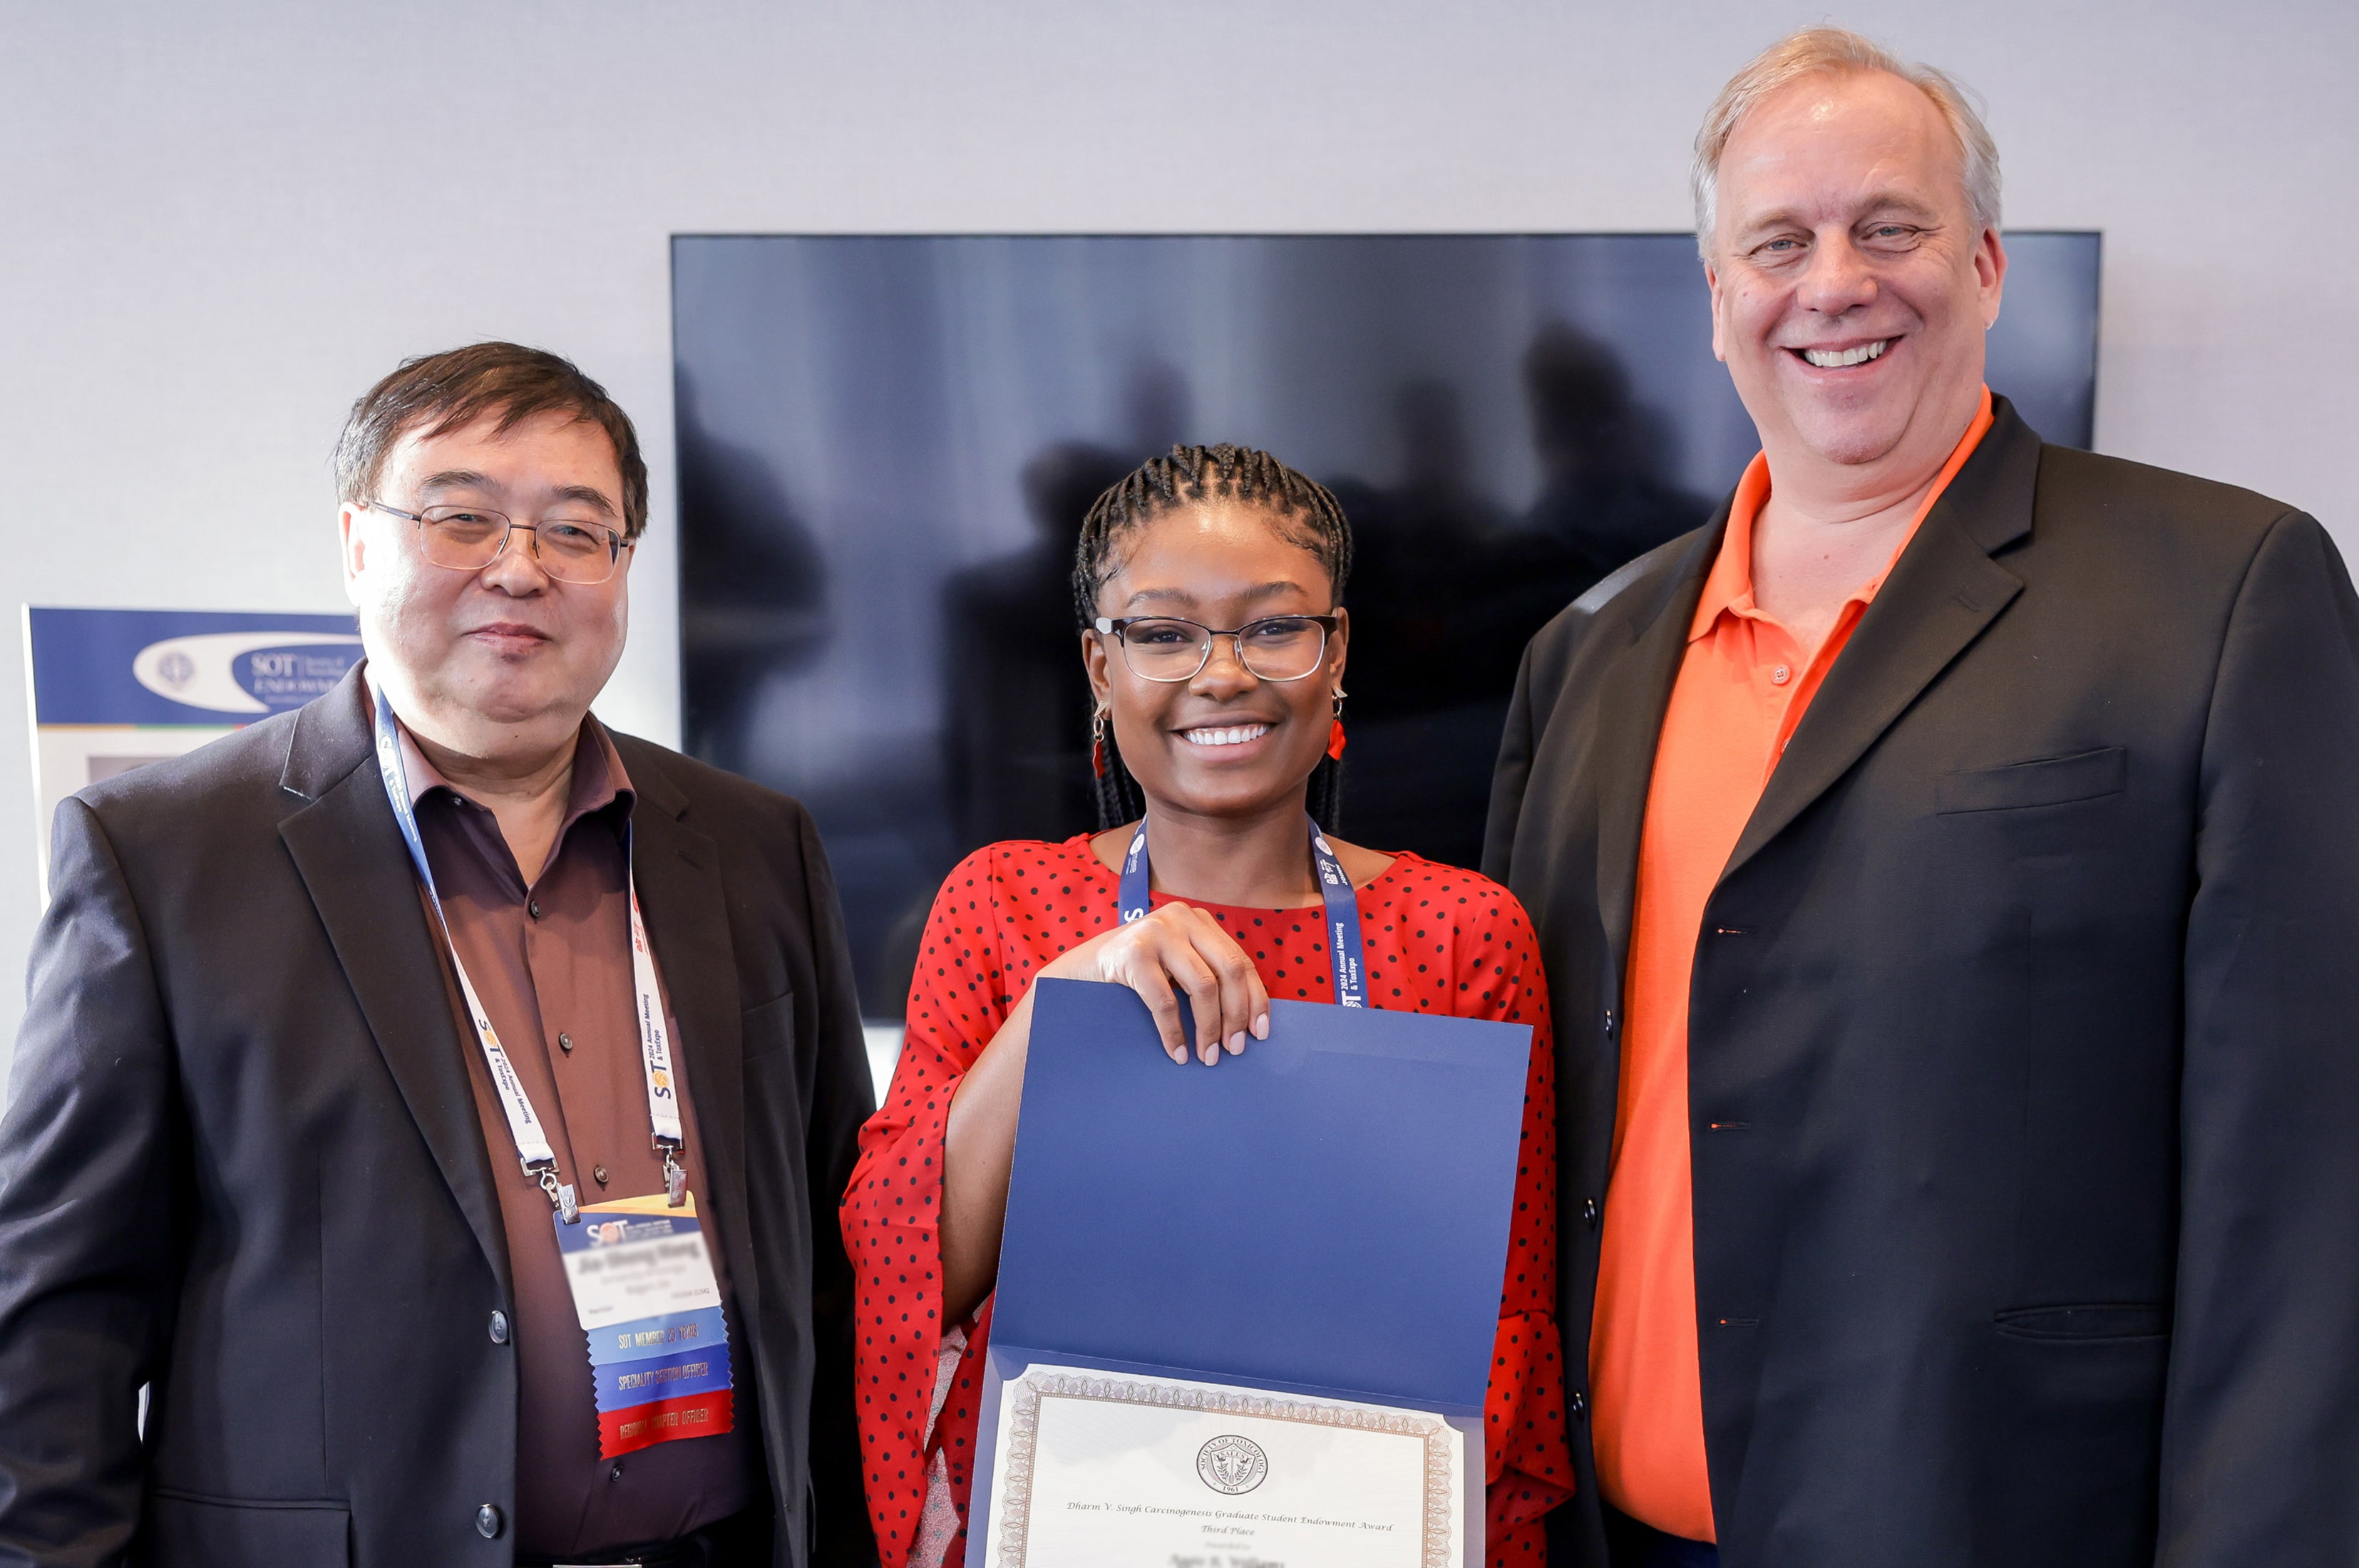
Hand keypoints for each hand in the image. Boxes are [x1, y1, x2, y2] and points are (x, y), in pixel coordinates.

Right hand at [1039, 904, 1270, 1064]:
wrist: (1080, 971)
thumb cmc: (1137, 975)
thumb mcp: (1177, 965)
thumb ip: (1208, 975)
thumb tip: (1250, 1020)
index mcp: (1199, 921)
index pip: (1240, 961)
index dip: (1255, 999)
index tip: (1261, 1033)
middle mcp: (1181, 918)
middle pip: (1229, 971)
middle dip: (1236, 1016)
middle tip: (1234, 1050)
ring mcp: (1157, 932)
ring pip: (1203, 987)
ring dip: (1209, 1028)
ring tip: (1208, 1056)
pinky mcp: (1133, 953)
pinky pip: (1166, 1002)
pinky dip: (1174, 1033)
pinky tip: (1178, 1052)